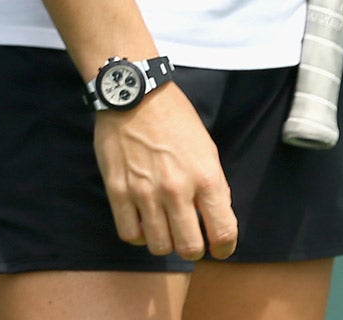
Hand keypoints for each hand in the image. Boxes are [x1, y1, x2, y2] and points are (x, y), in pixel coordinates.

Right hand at [94, 86, 236, 260]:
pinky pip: (130, 234)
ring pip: (160, 247)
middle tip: (189, 236)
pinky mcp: (117, 190)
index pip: (223, 234)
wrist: (134, 93)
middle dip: (194, 248)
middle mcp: (176, 189)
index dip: (224, 249)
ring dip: (166, 242)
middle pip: (190, 248)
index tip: (219, 248)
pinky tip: (143, 222)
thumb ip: (214, 186)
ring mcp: (144, 192)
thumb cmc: (174, 118)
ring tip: (165, 227)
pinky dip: (139, 235)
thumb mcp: (207, 149)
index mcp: (205, 177)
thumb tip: (213, 218)